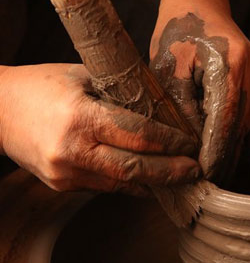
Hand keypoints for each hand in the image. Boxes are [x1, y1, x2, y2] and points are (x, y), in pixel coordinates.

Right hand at [0, 63, 199, 193]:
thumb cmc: (40, 85)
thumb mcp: (83, 76)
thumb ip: (120, 92)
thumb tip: (162, 105)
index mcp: (80, 117)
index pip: (138, 135)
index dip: (170, 143)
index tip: (190, 144)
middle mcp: (72, 151)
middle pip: (134, 168)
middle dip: (170, 172)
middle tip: (195, 171)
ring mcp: (65, 174)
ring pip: (121, 184)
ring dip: (152, 182)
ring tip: (179, 177)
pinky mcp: (61, 185)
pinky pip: (104, 186)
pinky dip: (128, 183)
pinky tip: (147, 178)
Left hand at [150, 11, 249, 183]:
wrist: (198, 1)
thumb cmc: (177, 31)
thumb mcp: (169, 68)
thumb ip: (183, 107)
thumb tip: (193, 147)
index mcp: (230, 65)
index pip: (224, 120)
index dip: (214, 151)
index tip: (204, 177)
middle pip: (239, 127)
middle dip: (223, 159)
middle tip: (207, 191)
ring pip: (247, 126)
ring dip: (233, 153)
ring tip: (219, 185)